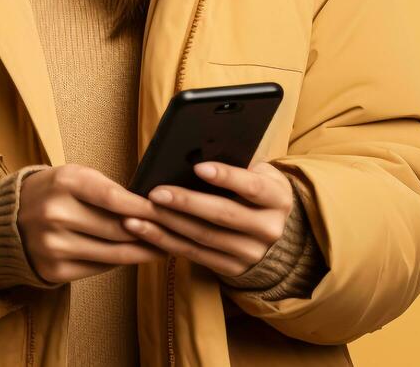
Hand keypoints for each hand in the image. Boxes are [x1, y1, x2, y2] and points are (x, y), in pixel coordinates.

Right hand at [15, 164, 167, 284]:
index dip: (146, 207)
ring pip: (113, 253)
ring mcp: (54, 245)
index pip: (115, 197)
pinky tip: (135, 256)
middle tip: (176, 232)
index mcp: (65, 182)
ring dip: (143, 252)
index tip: (169, 211)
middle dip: (151, 232)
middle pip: (118, 229)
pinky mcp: (54, 269)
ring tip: (165, 248)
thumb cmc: (53, 192)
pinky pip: (99, 268)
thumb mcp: (75, 177)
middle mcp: (57, 214)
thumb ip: (108, 190)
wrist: (7, 219)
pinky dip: (120, 262)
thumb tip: (152, 208)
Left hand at [120, 161, 295, 277]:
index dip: (226, 177)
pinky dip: (166, 242)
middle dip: (186, 203)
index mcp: (278, 199)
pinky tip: (145, 230)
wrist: (276, 233)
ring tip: (141, 213)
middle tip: (156, 192)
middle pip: (223, 215)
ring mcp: (251, 253)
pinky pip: (195, 254)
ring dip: (169, 225)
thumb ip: (238, 165)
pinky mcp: (232, 268)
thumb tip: (196, 151)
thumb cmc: (258, 192)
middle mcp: (268, 229)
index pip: (252, 187)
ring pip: (205, 237)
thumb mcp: (261, 174)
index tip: (198, 167)